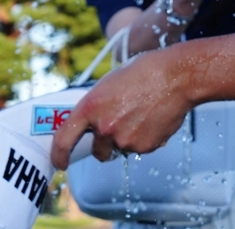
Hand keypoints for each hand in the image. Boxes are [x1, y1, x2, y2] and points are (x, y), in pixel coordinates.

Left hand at [50, 48, 191, 168]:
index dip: (59, 154)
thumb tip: (94, 121)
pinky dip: (144, 139)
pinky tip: (152, 119)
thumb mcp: (109, 84)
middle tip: (117, 128)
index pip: (64, 139)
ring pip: (120, 148)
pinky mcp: (144, 147)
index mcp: (90, 107)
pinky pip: (139, 149)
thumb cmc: (144, 72)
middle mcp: (104, 127)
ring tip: (141, 114)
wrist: (176, 77)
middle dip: (104, 145)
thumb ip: (97, 106)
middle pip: (98, 150)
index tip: (60, 162)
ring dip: (127, 139)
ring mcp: (124, 140)